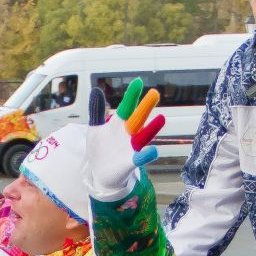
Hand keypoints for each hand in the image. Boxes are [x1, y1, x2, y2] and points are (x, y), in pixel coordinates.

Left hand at [83, 79, 165, 200]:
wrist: (100, 173)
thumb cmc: (100, 149)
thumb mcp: (95, 128)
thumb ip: (96, 111)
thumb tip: (97, 90)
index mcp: (118, 124)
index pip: (126, 107)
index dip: (131, 96)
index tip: (138, 82)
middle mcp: (128, 134)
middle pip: (138, 118)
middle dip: (145, 107)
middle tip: (154, 94)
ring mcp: (131, 148)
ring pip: (143, 137)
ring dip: (151, 129)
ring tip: (161, 119)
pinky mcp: (130, 163)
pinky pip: (139, 158)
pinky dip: (146, 155)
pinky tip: (154, 151)